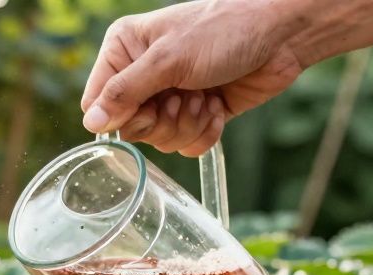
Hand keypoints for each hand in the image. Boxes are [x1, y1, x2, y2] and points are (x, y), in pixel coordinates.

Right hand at [81, 0, 305, 155]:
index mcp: (124, 51)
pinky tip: (217, 108)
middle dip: (162, 120)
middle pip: (130, 128)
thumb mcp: (167, 60)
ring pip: (160, 140)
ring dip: (187, 124)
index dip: (121, 115)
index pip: (97, 103)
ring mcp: (170, 96)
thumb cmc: (223, 30)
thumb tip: (91, 124)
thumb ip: (125, 92)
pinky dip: (205, 132)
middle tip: (184, 96)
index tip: (149, 104)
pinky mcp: (196, 114)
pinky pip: (186, 145)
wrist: (280, 36)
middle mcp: (143, 75)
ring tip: (206, 96)